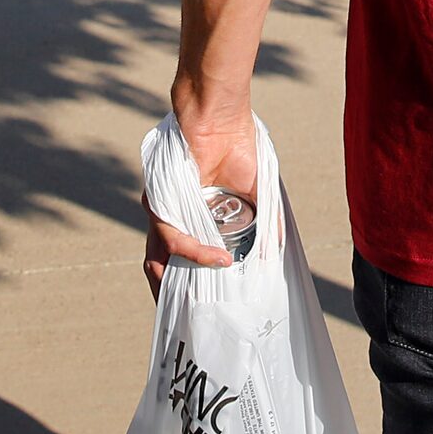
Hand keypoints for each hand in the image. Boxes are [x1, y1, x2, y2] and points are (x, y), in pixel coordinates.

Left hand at [142, 98, 258, 297]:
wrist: (221, 113)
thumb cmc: (237, 146)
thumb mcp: (255, 193)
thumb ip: (263, 224)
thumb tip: (274, 257)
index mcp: (190, 217)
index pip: (178, 258)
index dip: (185, 284)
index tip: (201, 309)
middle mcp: (171, 216)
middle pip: (159, 266)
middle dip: (170, 297)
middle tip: (192, 320)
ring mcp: (164, 210)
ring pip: (158, 258)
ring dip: (179, 284)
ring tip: (203, 300)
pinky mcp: (162, 200)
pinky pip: (172, 237)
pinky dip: (196, 252)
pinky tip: (221, 258)